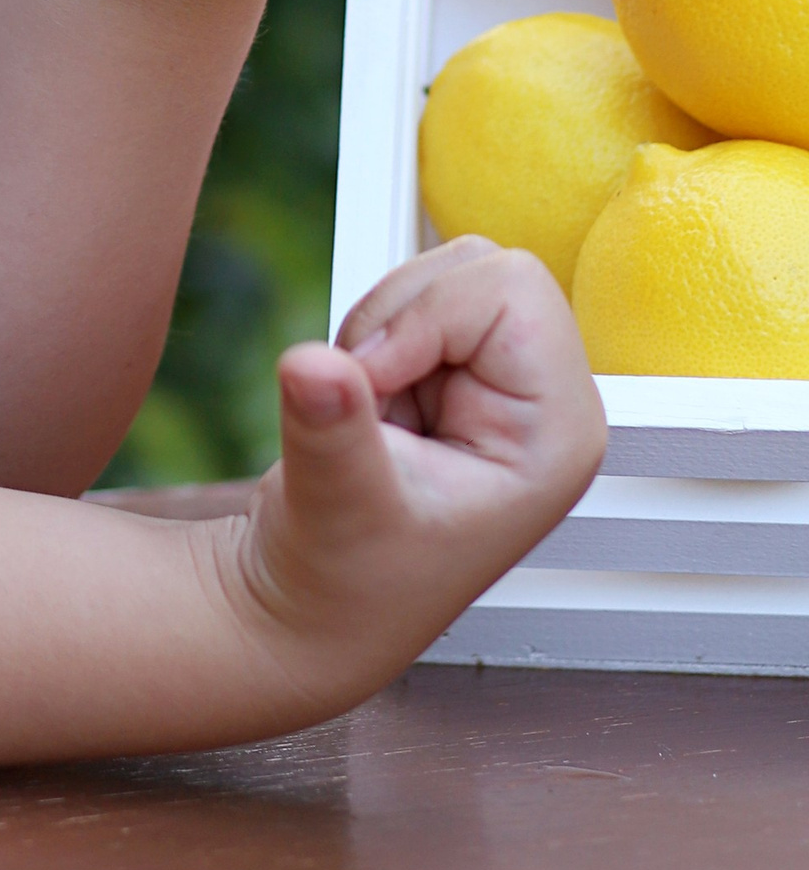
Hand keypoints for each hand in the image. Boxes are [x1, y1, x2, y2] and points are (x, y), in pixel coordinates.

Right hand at [216, 237, 605, 709]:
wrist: (312, 603)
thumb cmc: (342, 582)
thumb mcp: (335, 506)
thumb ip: (332, 429)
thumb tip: (311, 364)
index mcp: (558, 433)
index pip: (512, 288)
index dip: (425, 317)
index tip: (372, 384)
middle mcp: (547, 400)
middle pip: (483, 266)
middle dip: (402, 316)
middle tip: (374, 400)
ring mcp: (506, 384)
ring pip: (445, 270)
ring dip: (382, 323)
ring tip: (372, 409)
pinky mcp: (462, 372)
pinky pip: (415, 293)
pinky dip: (372, 330)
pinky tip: (371, 402)